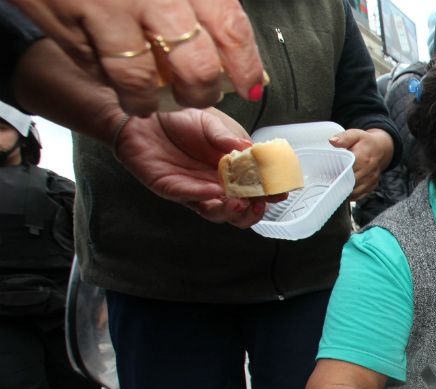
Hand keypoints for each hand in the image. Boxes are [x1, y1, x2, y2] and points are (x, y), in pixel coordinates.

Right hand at [10, 0, 263, 115]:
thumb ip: (200, 7)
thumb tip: (234, 55)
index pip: (230, 29)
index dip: (244, 66)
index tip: (249, 85)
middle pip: (195, 65)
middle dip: (200, 93)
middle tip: (197, 94)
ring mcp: (109, 9)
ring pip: (141, 80)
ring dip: (146, 100)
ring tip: (146, 99)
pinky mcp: (69, 22)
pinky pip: (98, 69)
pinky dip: (108, 80)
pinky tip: (111, 72)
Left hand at [114, 108, 279, 226]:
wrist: (142, 114)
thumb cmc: (178, 117)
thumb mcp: (211, 122)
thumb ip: (229, 138)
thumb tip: (250, 150)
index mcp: (230, 169)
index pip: (255, 189)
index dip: (269, 194)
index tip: (280, 192)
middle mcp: (215, 183)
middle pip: (239, 211)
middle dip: (253, 212)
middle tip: (259, 203)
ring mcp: (193, 189)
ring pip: (217, 214)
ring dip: (231, 212)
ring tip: (239, 202)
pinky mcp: (170, 188)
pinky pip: (189, 198)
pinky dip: (204, 197)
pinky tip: (214, 191)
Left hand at [331, 128, 394, 200]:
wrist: (382, 148)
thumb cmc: (366, 142)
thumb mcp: (355, 135)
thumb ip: (344, 137)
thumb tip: (332, 141)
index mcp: (363, 159)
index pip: (346, 171)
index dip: (335, 174)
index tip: (326, 175)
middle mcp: (368, 171)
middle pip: (349, 183)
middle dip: (337, 184)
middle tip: (327, 182)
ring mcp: (371, 180)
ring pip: (353, 192)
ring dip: (343, 191)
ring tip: (333, 186)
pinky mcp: (372, 186)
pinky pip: (359, 195)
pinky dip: (350, 195)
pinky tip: (342, 190)